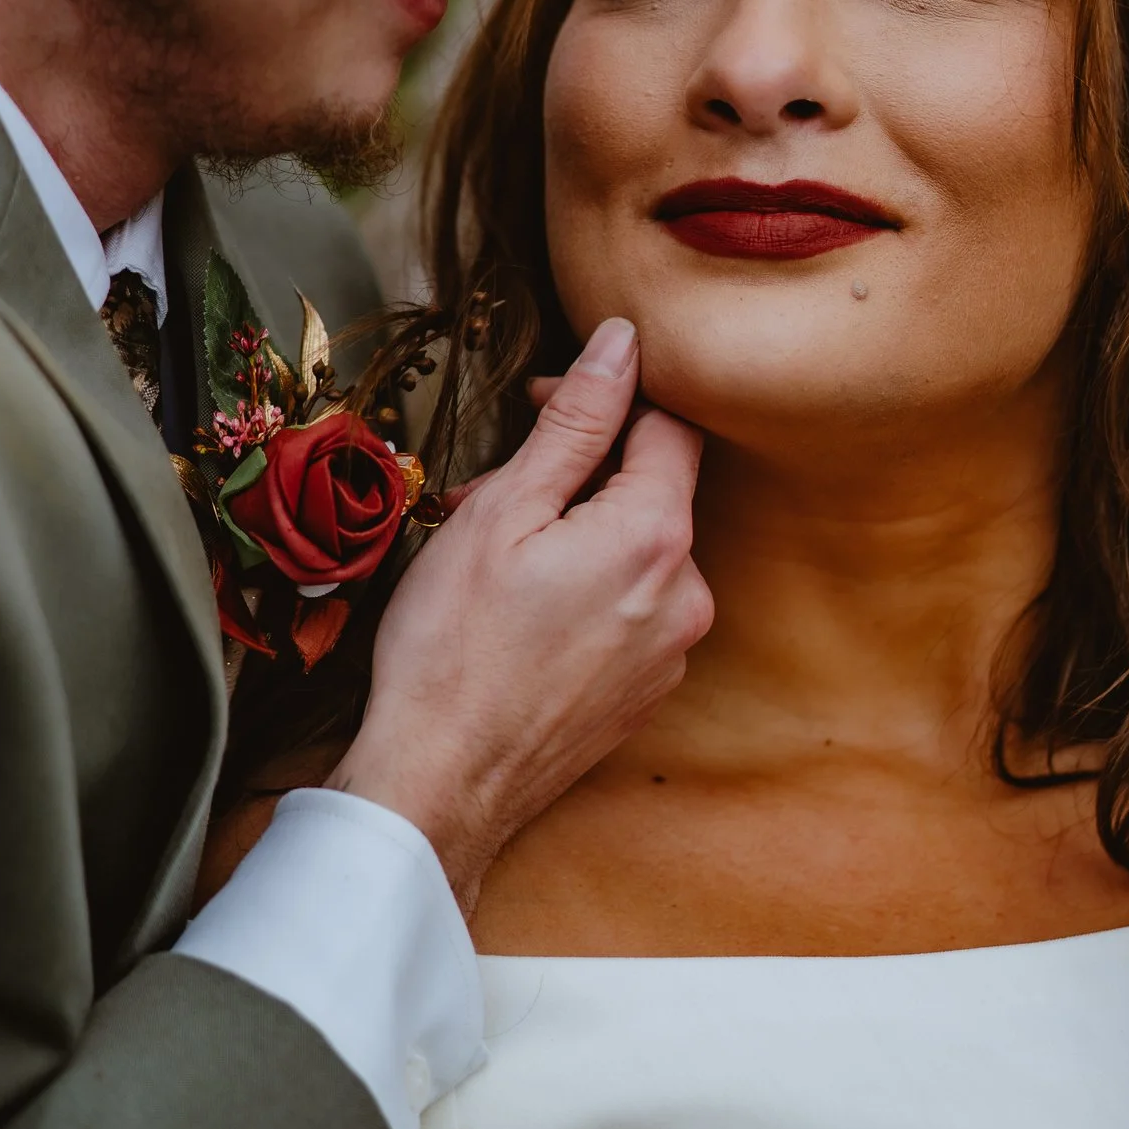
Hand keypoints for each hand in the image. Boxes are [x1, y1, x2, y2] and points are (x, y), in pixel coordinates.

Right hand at [331, 318, 710, 911]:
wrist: (440, 785)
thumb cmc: (452, 648)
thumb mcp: (503, 510)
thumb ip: (575, 421)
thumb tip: (623, 342)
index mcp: (657, 538)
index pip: (669, 425)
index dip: (606, 396)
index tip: (543, 402)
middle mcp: (687, 596)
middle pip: (651, 490)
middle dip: (577, 472)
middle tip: (494, 490)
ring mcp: (672, 653)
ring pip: (636, 552)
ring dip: (575, 533)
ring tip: (494, 557)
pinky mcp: (647, 693)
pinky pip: (629, 610)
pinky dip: (583, 590)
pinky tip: (517, 611)